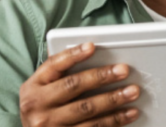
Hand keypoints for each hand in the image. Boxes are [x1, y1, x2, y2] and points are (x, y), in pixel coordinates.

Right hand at [19, 42, 140, 126]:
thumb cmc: (43, 107)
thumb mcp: (41, 88)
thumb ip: (60, 72)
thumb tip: (90, 52)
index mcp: (33, 87)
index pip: (53, 65)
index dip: (73, 55)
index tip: (92, 47)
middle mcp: (37, 105)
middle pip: (73, 86)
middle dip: (101, 77)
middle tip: (124, 70)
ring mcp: (50, 125)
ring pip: (86, 110)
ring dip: (113, 100)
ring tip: (133, 92)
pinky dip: (114, 120)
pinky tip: (129, 114)